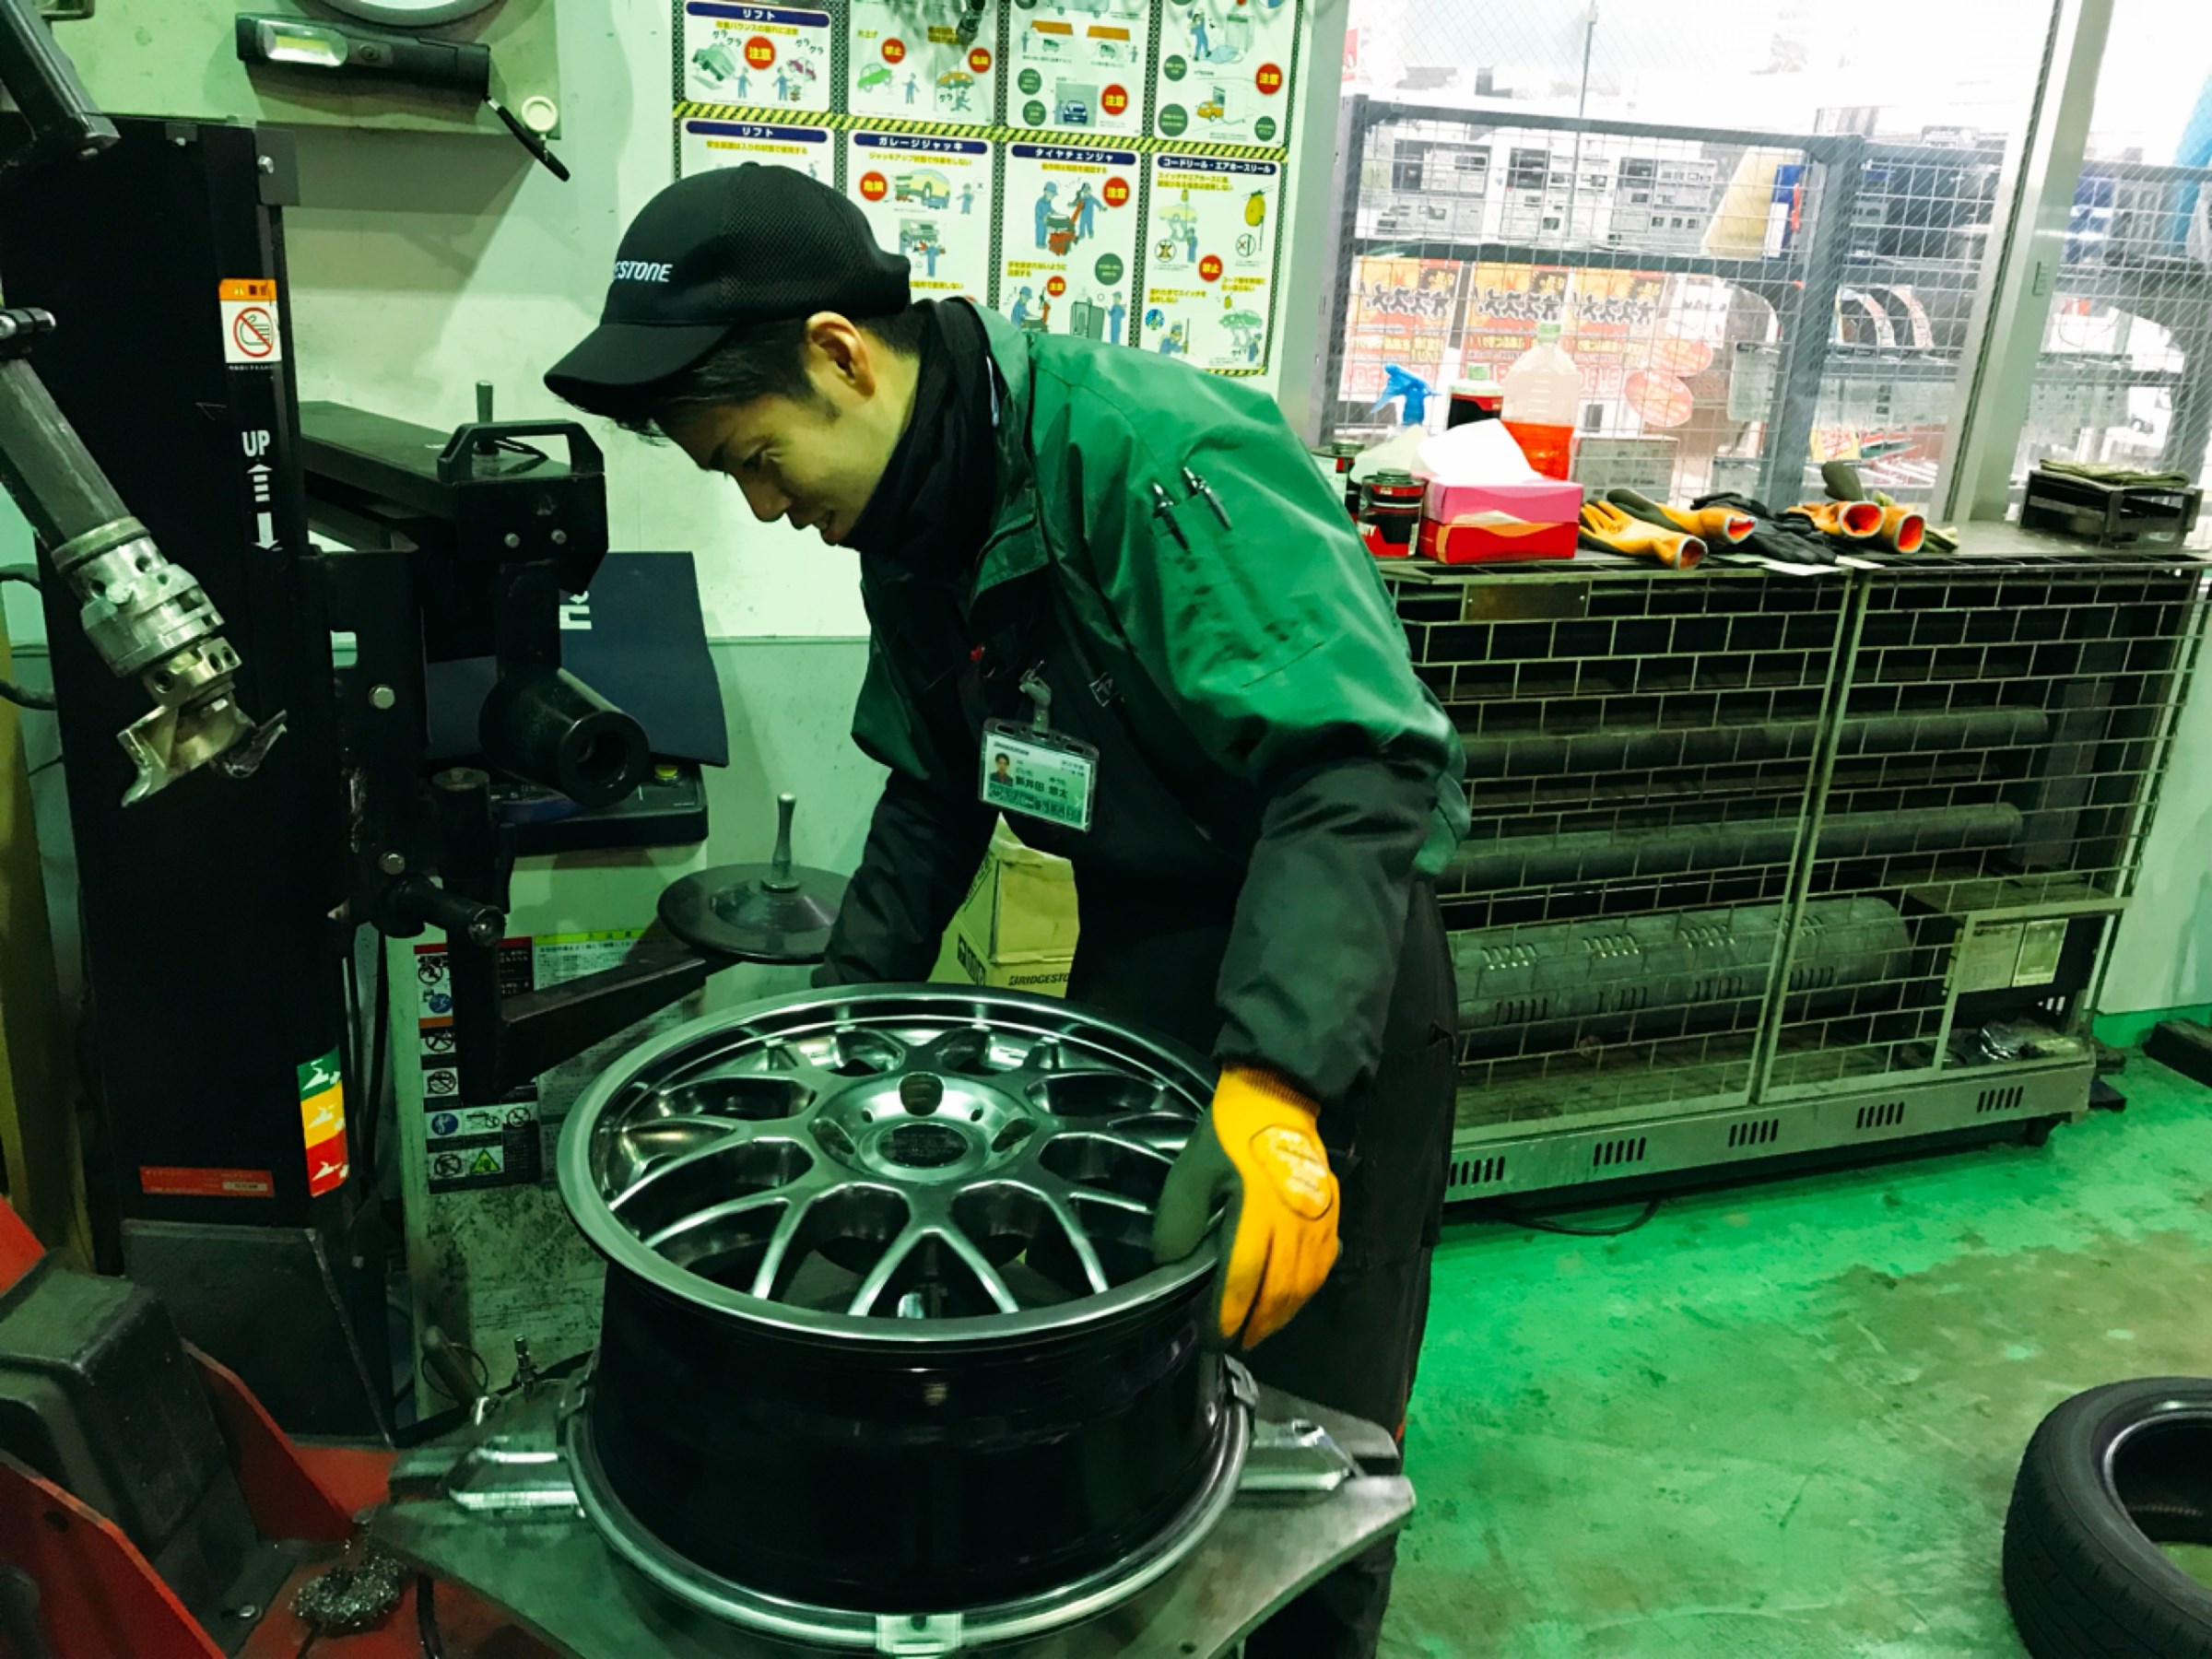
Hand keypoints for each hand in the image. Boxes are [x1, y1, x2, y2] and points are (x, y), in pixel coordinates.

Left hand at [1151, 1066, 1339, 1348]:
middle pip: (1277, 1292)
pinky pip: (1324, 1265)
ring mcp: (1318, 1222)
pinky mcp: (1332, 1216)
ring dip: (1281, 1314)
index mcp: (1255, 1213)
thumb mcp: (1190, 1171)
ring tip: (1259, 1329)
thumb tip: (1171, 1265)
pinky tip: (1291, 1299)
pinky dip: (1307, 1290)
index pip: (1241, 1280)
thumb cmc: (1228, 1136)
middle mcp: (1292, 1224)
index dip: (1226, 1316)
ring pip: (1304, 1284)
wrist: (1278, 1096)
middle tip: (1234, 1342)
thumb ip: (1178, 1220)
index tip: (1212, 1337)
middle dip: (1255, 1324)